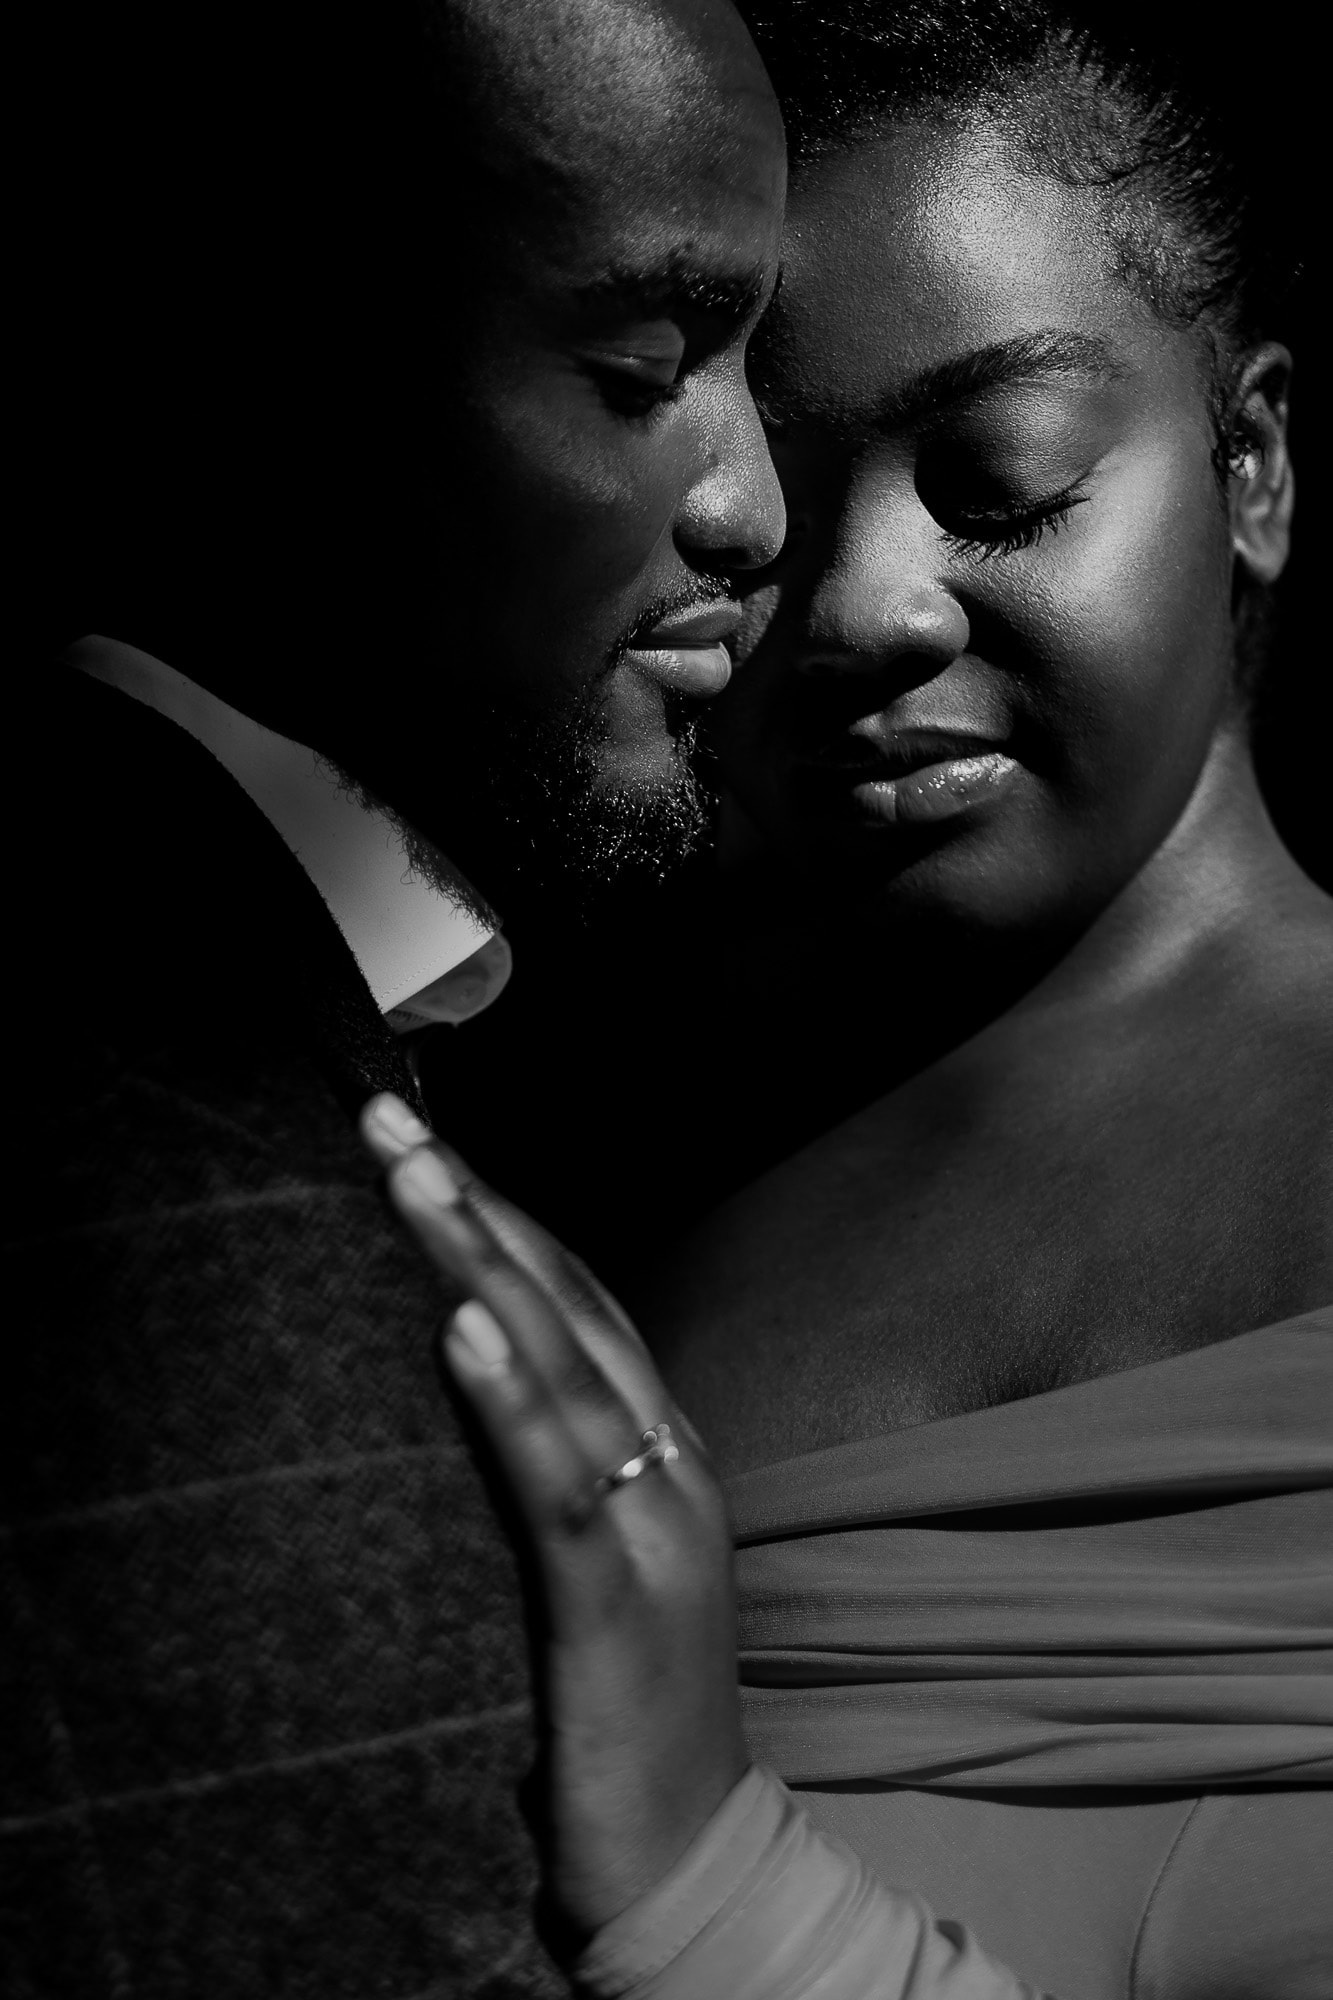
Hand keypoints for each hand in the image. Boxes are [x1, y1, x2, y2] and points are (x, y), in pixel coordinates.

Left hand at [361, 1092, 749, 1941]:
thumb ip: (545, 1457)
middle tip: (386, 1120)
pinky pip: (562, 1492)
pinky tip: (463, 1335)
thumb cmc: (621, 1701)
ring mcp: (656, 1532)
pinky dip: (514, 1405)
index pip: (578, 1299)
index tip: (416, 1141)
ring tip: (413, 1178)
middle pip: (568, 1306)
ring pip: (564, 1371)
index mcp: (661, 1447)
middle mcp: (670, 1464)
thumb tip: (461, 1360)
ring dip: (482, 1265)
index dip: (498, 1212)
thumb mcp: (585, 1553)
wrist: (693, 1856)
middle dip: (474, 1205)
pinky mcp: (621, 1611)